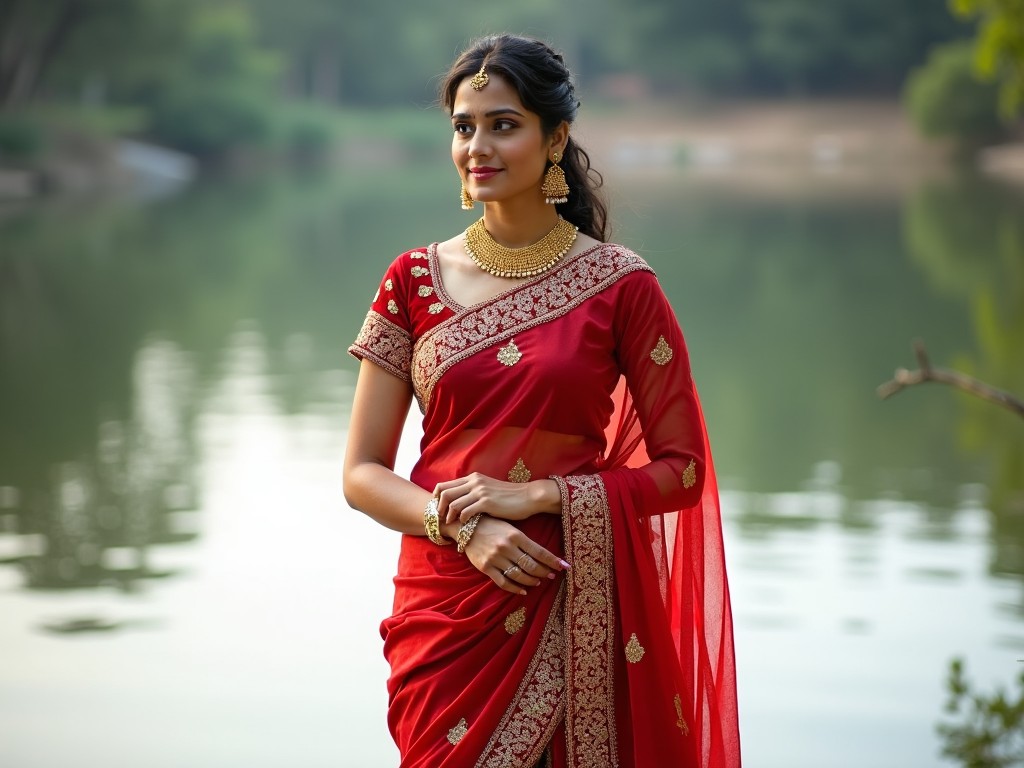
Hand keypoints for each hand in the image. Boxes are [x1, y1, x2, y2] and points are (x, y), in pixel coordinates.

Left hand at [435, 473, 559, 525]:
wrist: (528, 496)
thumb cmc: (509, 497)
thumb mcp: (488, 489)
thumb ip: (474, 493)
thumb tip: (460, 503)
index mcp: (473, 478)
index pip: (444, 485)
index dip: (436, 499)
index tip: (438, 510)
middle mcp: (474, 482)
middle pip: (444, 493)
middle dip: (439, 508)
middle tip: (440, 519)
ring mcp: (480, 492)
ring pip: (453, 503)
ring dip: (448, 516)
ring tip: (450, 524)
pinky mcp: (486, 502)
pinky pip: (465, 512)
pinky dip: (461, 520)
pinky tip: (464, 525)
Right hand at [460, 516, 569, 594]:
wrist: (465, 527)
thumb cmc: (491, 525)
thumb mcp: (509, 527)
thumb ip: (523, 540)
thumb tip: (541, 554)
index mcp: (515, 535)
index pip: (539, 551)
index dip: (552, 561)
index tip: (563, 566)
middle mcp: (507, 547)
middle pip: (531, 565)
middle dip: (544, 572)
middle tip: (552, 576)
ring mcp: (496, 558)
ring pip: (519, 575)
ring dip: (532, 581)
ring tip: (538, 582)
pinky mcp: (486, 567)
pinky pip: (503, 582)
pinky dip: (515, 588)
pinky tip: (523, 591)